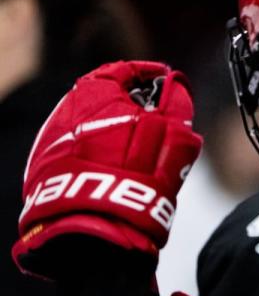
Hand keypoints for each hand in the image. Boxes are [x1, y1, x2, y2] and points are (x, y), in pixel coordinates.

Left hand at [12, 61, 202, 278]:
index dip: (147, 73)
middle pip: (101, 97)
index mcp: (95, 93)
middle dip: (129, 103)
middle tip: (156, 115)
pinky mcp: (44, 167)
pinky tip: (114, 169)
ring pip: (87, 124)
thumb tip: (177, 83)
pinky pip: (75, 149)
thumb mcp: (174, 132)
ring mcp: (51, 140)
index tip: (164, 80)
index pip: (121, 70)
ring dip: (111, 128)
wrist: (98, 225)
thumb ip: (178, 101)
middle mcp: (66, 111)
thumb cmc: (140, 174)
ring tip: (137, 148)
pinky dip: (95, 152)